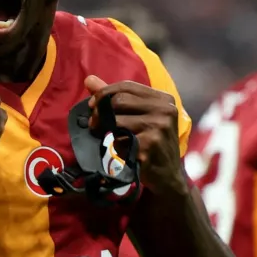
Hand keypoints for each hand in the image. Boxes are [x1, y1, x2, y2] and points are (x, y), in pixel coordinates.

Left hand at [84, 75, 186, 195]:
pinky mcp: (150, 145)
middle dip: (101, 112)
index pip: (128, 86)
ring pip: (116, 120)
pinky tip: (119, 151)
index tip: (92, 105)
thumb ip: (115, 97)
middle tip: (94, 125)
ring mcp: (159, 127)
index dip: (105, 93)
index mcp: (164, 99)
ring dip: (104, 130)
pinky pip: (119, 140)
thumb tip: (89, 79)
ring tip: (104, 138)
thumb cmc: (151, 144)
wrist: (167, 177)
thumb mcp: (139, 117)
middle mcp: (165, 110)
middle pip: (120, 101)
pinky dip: (113, 146)